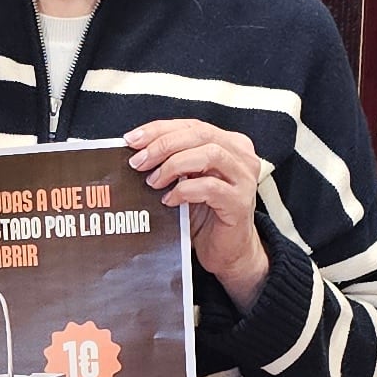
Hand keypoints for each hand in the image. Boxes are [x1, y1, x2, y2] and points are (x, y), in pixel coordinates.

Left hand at [125, 119, 270, 308]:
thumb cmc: (205, 215)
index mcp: (229, 143)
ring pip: (209, 154)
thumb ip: (171, 161)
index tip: (132, 139)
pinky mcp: (240, 202)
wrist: (227, 251)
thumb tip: (136, 150)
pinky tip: (169, 200)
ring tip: (153, 181)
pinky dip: (184, 190)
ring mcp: (244, 179)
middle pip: (200, 134)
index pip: (192, 125)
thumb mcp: (186, 180)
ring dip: (173, 165)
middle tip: (138, 161)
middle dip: (163, 145)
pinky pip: (210, 187)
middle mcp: (241, 156)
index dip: (159, 129)